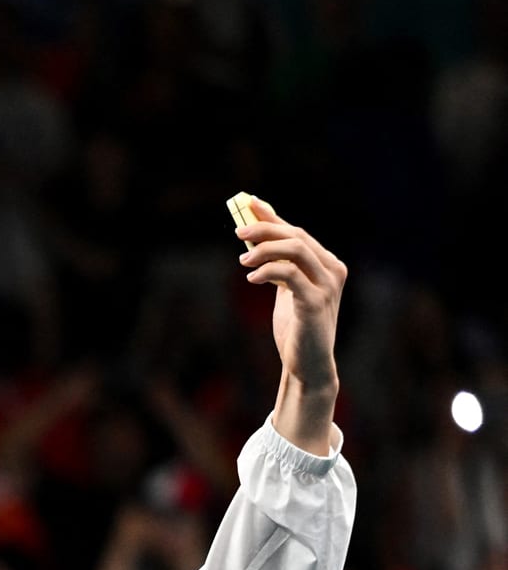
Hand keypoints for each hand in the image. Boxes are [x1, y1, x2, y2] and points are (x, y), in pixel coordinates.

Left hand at [236, 200, 345, 451]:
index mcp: (327, 264)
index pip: (298, 233)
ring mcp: (327, 286)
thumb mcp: (285, 289)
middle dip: (265, 229)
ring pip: (296, 250)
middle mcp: (332, 271)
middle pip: (297, 237)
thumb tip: (255, 233)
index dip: (272, 218)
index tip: (248, 205)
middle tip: (238, 231)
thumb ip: (276, 263)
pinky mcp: (316, 303)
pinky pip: (291, 275)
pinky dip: (269, 271)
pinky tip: (252, 278)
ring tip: (243, 261)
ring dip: (265, 249)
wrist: (308, 364)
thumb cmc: (295, 326)